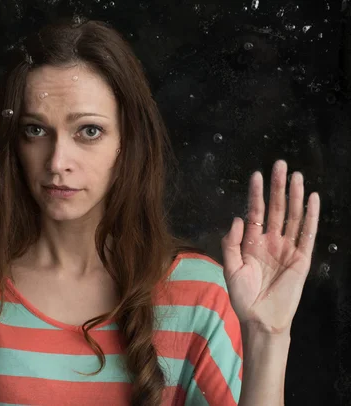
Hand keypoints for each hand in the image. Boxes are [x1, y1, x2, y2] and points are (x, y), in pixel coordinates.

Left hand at [221, 160, 319, 334]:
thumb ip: (231, 243)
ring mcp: (287, 248)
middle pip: (276, 209)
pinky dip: (310, 216)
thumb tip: (237, 218)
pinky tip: (312, 199)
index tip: (256, 175)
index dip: (256, 194)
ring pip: (292, 217)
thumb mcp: (230, 268)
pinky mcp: (301, 258)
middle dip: (277, 187)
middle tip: (279, 164)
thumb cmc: (243, 296)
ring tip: (296, 175)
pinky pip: (307, 234)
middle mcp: (271, 241)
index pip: (256, 212)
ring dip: (295, 196)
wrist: (259, 319)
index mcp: (253, 242)